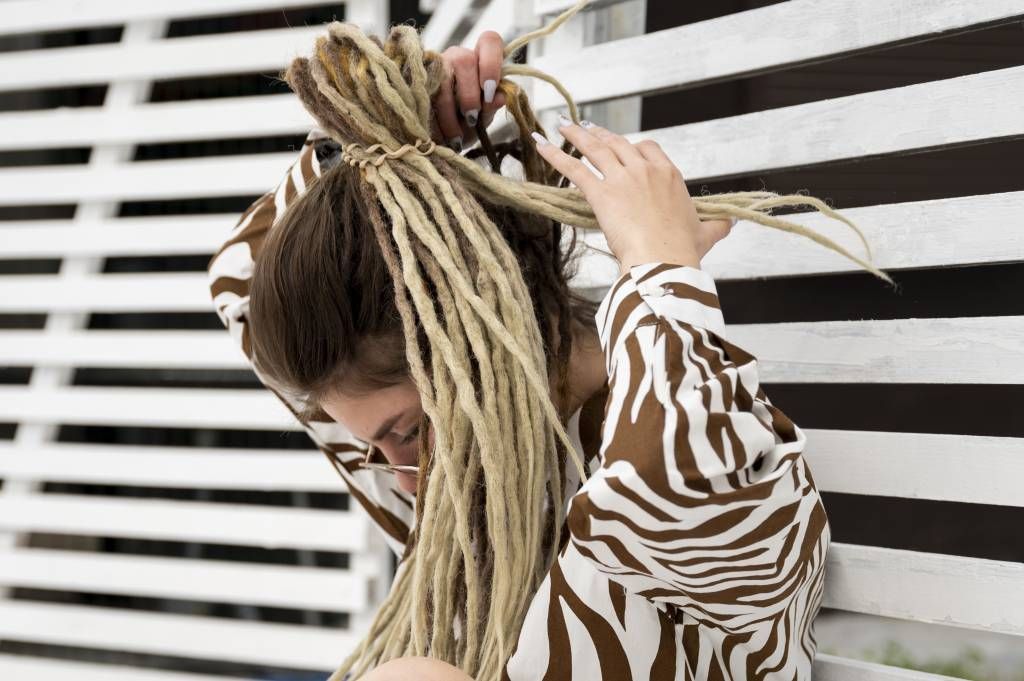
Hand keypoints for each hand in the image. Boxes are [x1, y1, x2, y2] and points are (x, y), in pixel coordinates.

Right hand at [430, 31, 507, 151]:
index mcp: (480, 59)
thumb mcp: (482, 118)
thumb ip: (490, 107)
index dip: (491, 63)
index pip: (490, 41)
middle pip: (464, 60)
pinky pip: (422, 93)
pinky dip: (433, 118)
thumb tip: (499, 97)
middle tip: (472, 120)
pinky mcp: (414, 78)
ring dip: (449, 113)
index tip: (489, 92)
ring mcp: (434, 64)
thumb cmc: (466, 122)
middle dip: (469, 94)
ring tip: (456, 138)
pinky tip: (438, 135)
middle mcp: (457, 56)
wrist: (440, 136)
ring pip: (441, 79)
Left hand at [532, 117, 732, 275]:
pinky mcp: (601, 193)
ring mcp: (623, 179)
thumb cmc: (683, 251)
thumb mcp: (706, 234)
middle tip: (586, 128)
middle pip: (619, 143)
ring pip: (595, 149)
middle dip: (601, 134)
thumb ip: (716, 225)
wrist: (664, 261)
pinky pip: (574, 169)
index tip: (622, 145)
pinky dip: (554, 155)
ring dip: (575, 135)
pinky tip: (540, 144)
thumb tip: (730, 222)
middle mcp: (646, 170)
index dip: (632, 147)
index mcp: (670, 175)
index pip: (648, 148)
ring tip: (561, 125)